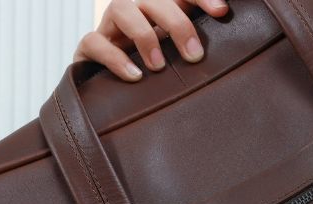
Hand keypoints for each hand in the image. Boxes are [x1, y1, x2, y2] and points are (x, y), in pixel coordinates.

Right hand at [73, 0, 228, 81]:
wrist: (106, 86)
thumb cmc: (150, 66)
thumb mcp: (176, 51)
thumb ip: (194, 41)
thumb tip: (222, 34)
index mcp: (156, 5)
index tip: (221, 10)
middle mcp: (133, 8)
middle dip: (177, 24)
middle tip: (194, 55)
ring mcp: (110, 25)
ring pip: (122, 10)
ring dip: (145, 36)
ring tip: (159, 67)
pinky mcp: (90, 47)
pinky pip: (96, 42)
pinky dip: (116, 59)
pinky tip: (136, 76)